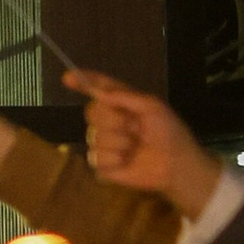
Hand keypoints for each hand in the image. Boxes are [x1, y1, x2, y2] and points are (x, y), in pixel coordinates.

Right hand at [65, 68, 221, 216]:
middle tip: (135, 128)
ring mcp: (104, 144)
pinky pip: (96, 157)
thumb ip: (124, 96)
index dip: (83, 81)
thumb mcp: (152, 106)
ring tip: (136, 147)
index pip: (98, 89)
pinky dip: (115, 159)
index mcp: (121, 104)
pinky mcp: (103, 165)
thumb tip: (98, 92)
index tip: (67, 78)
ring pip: (94, 136)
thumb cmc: (169, 132)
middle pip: (91, 112)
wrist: (176, 164)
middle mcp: (109, 122)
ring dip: (120, 142)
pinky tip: (128, 161)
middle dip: (113, 120)